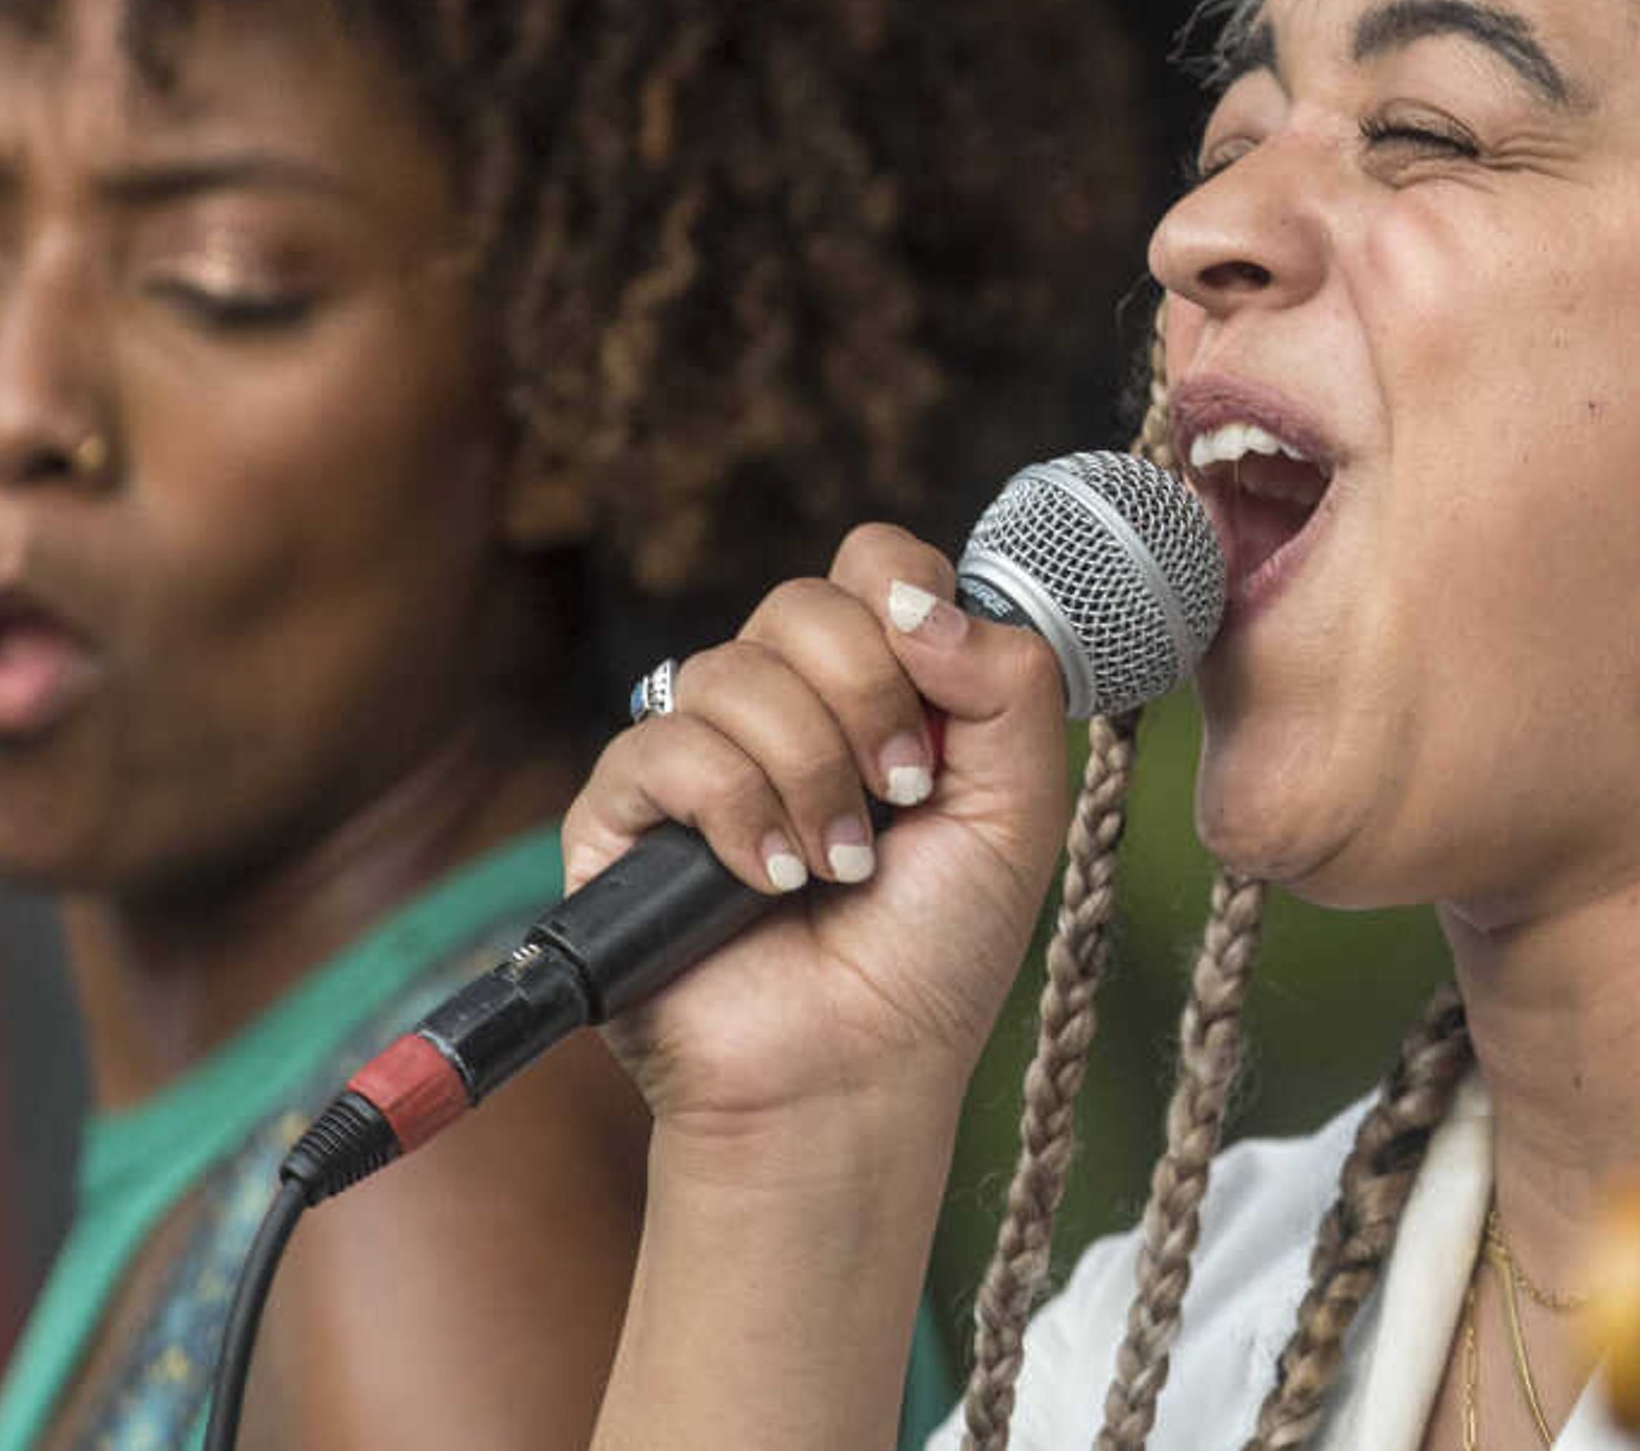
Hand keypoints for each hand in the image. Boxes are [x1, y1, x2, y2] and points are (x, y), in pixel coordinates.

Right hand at [564, 523, 1070, 1148]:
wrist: (854, 1073)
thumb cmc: (933, 953)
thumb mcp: (1018, 807)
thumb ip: (1011, 683)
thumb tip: (925, 602)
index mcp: (875, 688)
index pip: (875, 565)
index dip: (909, 606)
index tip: (942, 698)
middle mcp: (782, 707)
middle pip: (802, 602)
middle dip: (869, 699)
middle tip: (900, 798)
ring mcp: (698, 757)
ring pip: (733, 670)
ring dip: (810, 774)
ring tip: (838, 866)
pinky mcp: (621, 816)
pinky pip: (665, 746)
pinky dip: (737, 810)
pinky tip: (770, 881)